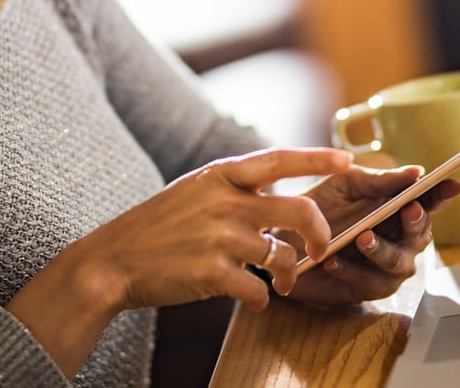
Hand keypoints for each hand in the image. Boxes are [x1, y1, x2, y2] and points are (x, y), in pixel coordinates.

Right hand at [6, 147, 351, 376]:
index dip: (317, 159)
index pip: (279, 159)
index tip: (348, 161)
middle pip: (299, 211)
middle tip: (320, 248)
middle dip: (320, 233)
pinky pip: (258, 291)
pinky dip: (263, 300)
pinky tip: (253, 300)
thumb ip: (234, 188)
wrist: (112, 262)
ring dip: (289, 275)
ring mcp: (219, 238)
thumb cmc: (156, 226)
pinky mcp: (212, 274)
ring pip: (281, 256)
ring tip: (283, 283)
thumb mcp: (193, 190)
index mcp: (221, 176)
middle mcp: (225, 202)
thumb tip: (277, 191)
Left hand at [282, 165, 459, 305]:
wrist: (282, 238)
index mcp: (395, 208)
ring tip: (362, 238)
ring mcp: (384, 266)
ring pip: (401, 264)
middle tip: (408, 209)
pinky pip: (370, 283)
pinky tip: (334, 260)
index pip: (426, 201)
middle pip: (421, 234)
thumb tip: (416, 172)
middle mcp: (397, 238)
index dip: (442, 195)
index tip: (454, 185)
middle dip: (417, 222)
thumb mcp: (345, 184)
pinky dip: (352, 271)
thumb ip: (379, 181)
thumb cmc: (317, 208)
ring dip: (383, 250)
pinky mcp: (365, 289)